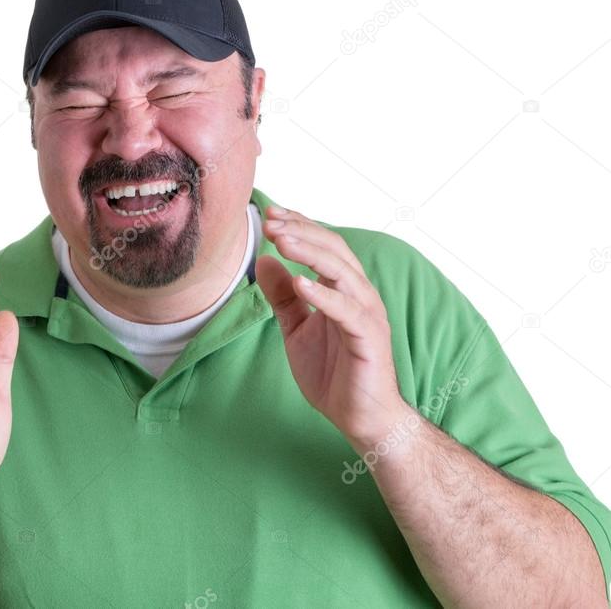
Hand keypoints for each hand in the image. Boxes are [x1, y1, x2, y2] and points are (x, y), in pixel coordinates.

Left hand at [255, 205, 410, 445]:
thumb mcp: (296, 330)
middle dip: (302, 232)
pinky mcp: (369, 338)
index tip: (271, 214)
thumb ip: (283, 297)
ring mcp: (367, 315)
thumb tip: (264, 261)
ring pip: (342, 272)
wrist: (360, 418)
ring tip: (282, 241)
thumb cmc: (333, 373)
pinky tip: (300, 282)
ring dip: (310, 254)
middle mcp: (359, 295)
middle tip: (271, 221)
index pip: (324, 246)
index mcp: (343, 290)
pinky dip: (324, 294)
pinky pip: (347, 311)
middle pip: (334, 250)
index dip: (299, 227)